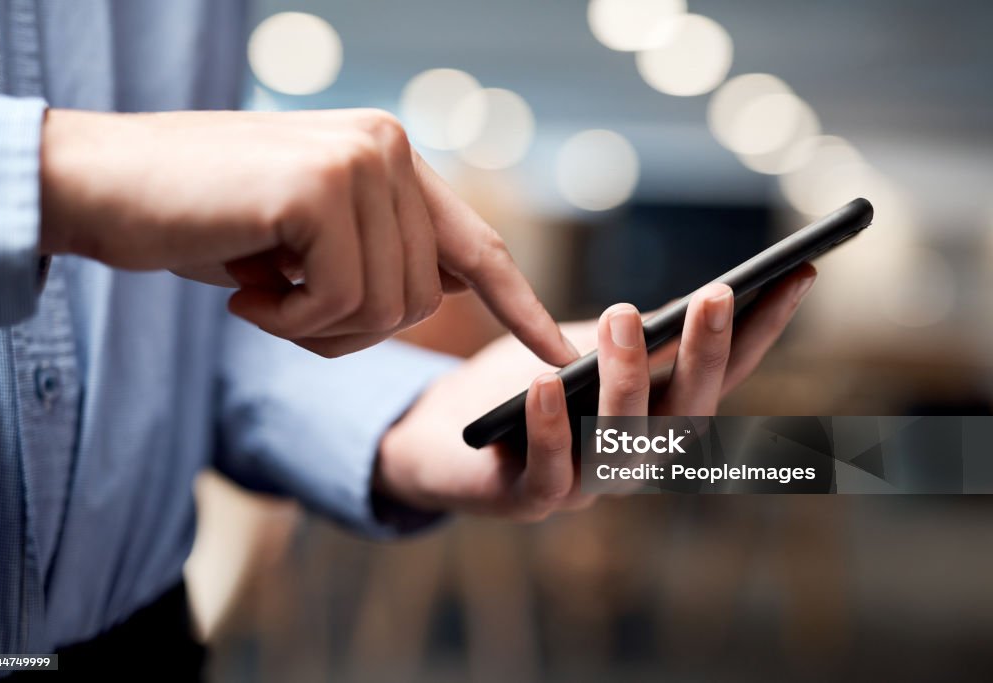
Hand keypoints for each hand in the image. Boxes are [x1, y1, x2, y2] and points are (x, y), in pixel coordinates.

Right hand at [39, 108, 576, 363]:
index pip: (473, 248)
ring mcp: (360, 160)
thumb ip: (379, 257)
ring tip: (261, 289)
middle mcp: (389, 148)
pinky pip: (341, 302)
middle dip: (351, 329)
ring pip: (388, 308)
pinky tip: (247, 289)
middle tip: (284, 306)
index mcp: (393, 160)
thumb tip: (443, 291)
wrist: (105, 185)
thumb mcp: (308, 245)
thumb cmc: (206, 221)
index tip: (555, 354)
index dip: (516, 306)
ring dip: (317, 325)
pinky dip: (291, 320)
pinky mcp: (321, 185)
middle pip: (422, 299)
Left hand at [376, 266, 816, 519]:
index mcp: (656, 420)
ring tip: (621, 317)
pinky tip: (546, 383)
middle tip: (717, 294)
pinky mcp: (528, 501)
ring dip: (626, 381)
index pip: (722, 376)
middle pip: (685, 415)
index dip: (762, 333)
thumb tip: (696, 304)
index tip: (798, 276)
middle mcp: (634, 459)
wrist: (447, 440)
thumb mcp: (583, 349)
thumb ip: (632, 340)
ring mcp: (585, 486)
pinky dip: (550, 429)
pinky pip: (548, 474)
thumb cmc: (525, 389)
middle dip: (705, 355)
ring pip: (621, 445)